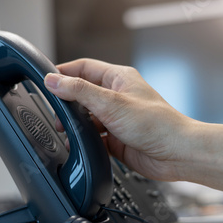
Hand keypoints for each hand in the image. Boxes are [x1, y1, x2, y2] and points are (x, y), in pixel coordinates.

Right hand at [44, 58, 196, 180]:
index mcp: (119, 78)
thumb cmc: (156, 124)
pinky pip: (93, 135)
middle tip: (55, 110)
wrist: (176, 154)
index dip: (64, 72)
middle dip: (67, 102)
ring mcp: (116, 117)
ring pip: (86, 116)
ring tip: (65, 129)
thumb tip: (54, 80)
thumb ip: (80, 91)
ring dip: (74, 122)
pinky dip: (83, 139)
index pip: (83, 68)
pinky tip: (78, 143)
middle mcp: (117, 96)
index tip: (46, 80)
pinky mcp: (116, 138)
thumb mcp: (111, 103)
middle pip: (82, 93)